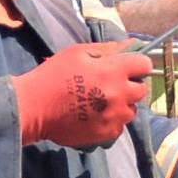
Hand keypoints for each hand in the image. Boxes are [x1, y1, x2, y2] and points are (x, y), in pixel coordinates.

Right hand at [15, 40, 154, 148]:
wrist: (33, 108)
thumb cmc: (54, 75)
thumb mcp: (78, 53)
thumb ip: (108, 49)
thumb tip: (133, 44)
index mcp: (113, 71)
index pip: (144, 65)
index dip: (137, 64)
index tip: (127, 67)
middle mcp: (119, 95)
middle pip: (141, 90)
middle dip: (130, 85)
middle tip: (111, 85)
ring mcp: (114, 117)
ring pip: (131, 110)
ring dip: (122, 105)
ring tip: (102, 103)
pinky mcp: (107, 133)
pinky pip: (119, 126)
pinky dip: (111, 121)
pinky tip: (96, 116)